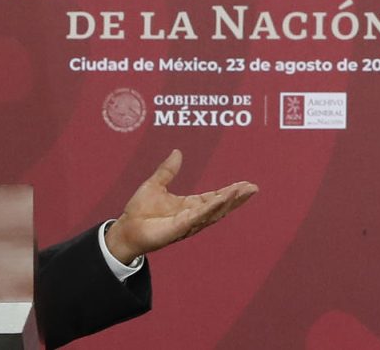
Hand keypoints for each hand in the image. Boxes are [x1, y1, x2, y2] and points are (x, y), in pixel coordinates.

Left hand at [103, 148, 257, 262]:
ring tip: (243, 190)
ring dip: (229, 201)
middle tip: (253, 188)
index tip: (244, 184)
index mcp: (189, 205)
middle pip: (220, 206)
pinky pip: (199, 216)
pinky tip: (222, 199)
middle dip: (237, 197)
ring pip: (214, 212)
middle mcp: (192, 216)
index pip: (214, 197)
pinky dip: (211, 207)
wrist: (126, 228)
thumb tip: (177, 152)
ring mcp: (188, 223)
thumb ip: (168, 170)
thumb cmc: (139, 211)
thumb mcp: (155, 184)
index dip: (229, 191)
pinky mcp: (180, 227)